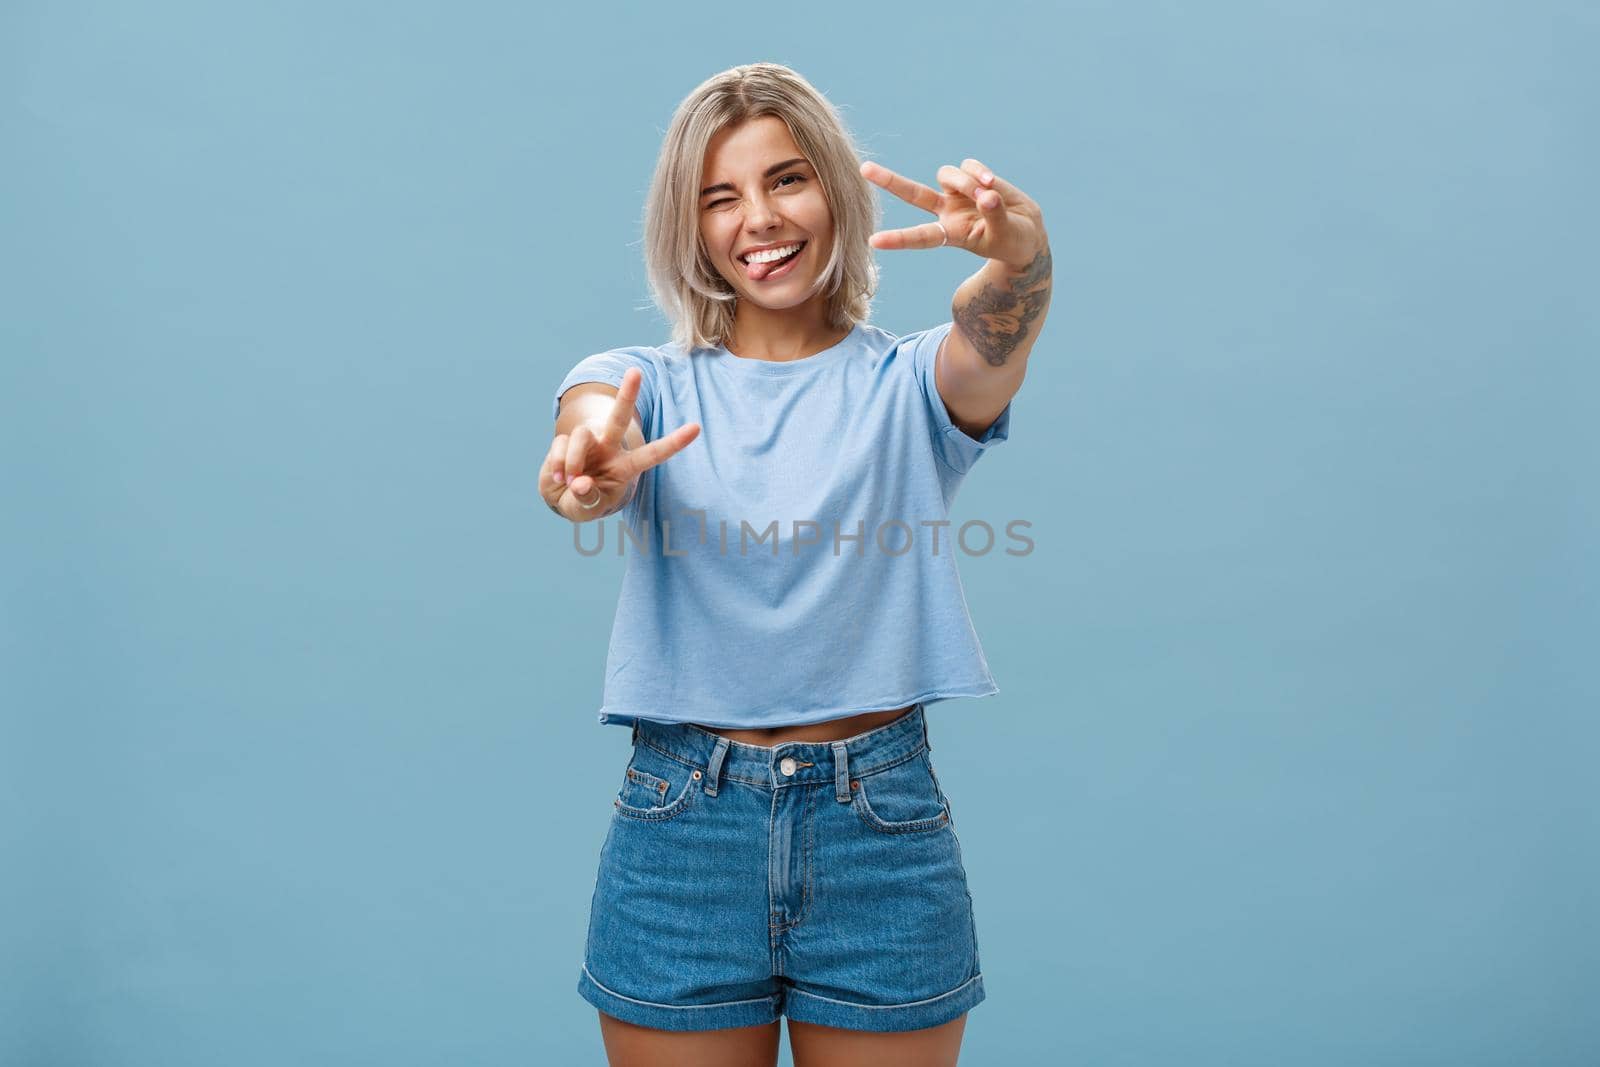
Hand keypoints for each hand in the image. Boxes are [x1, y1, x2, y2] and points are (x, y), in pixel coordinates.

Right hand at [540, 368, 699, 521]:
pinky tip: (557, 476)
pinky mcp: (566, 440)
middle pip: (619, 418)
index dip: (674, 443)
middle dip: (627, 395)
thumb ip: (587, 499)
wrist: (559, 498)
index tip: (696, 428)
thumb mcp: (587, 509)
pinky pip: (561, 444)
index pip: (652, 455)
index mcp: (625, 467)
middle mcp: (609, 449)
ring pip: (582, 435)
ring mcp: (588, 443)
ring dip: (573, 461)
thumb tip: (580, 482)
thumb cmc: (583, 503)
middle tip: (635, 372)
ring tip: (569, 480)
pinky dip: (558, 464)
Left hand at [859, 157, 1047, 270]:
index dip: (898, 239)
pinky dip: (980, 173)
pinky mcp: (971, 178)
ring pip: (948, 174)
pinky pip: (968, 166)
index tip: (873, 242)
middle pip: (912, 194)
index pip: (920, 237)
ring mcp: (957, 194)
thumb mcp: (1005, 234)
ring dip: (967, 182)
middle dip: (889, 181)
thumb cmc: (1012, 241)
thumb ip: (995, 215)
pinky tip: (992, 184)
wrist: (1025, 233)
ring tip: (989, 195)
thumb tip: (987, 194)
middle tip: (864, 169)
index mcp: (950, 234)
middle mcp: (947, 212)